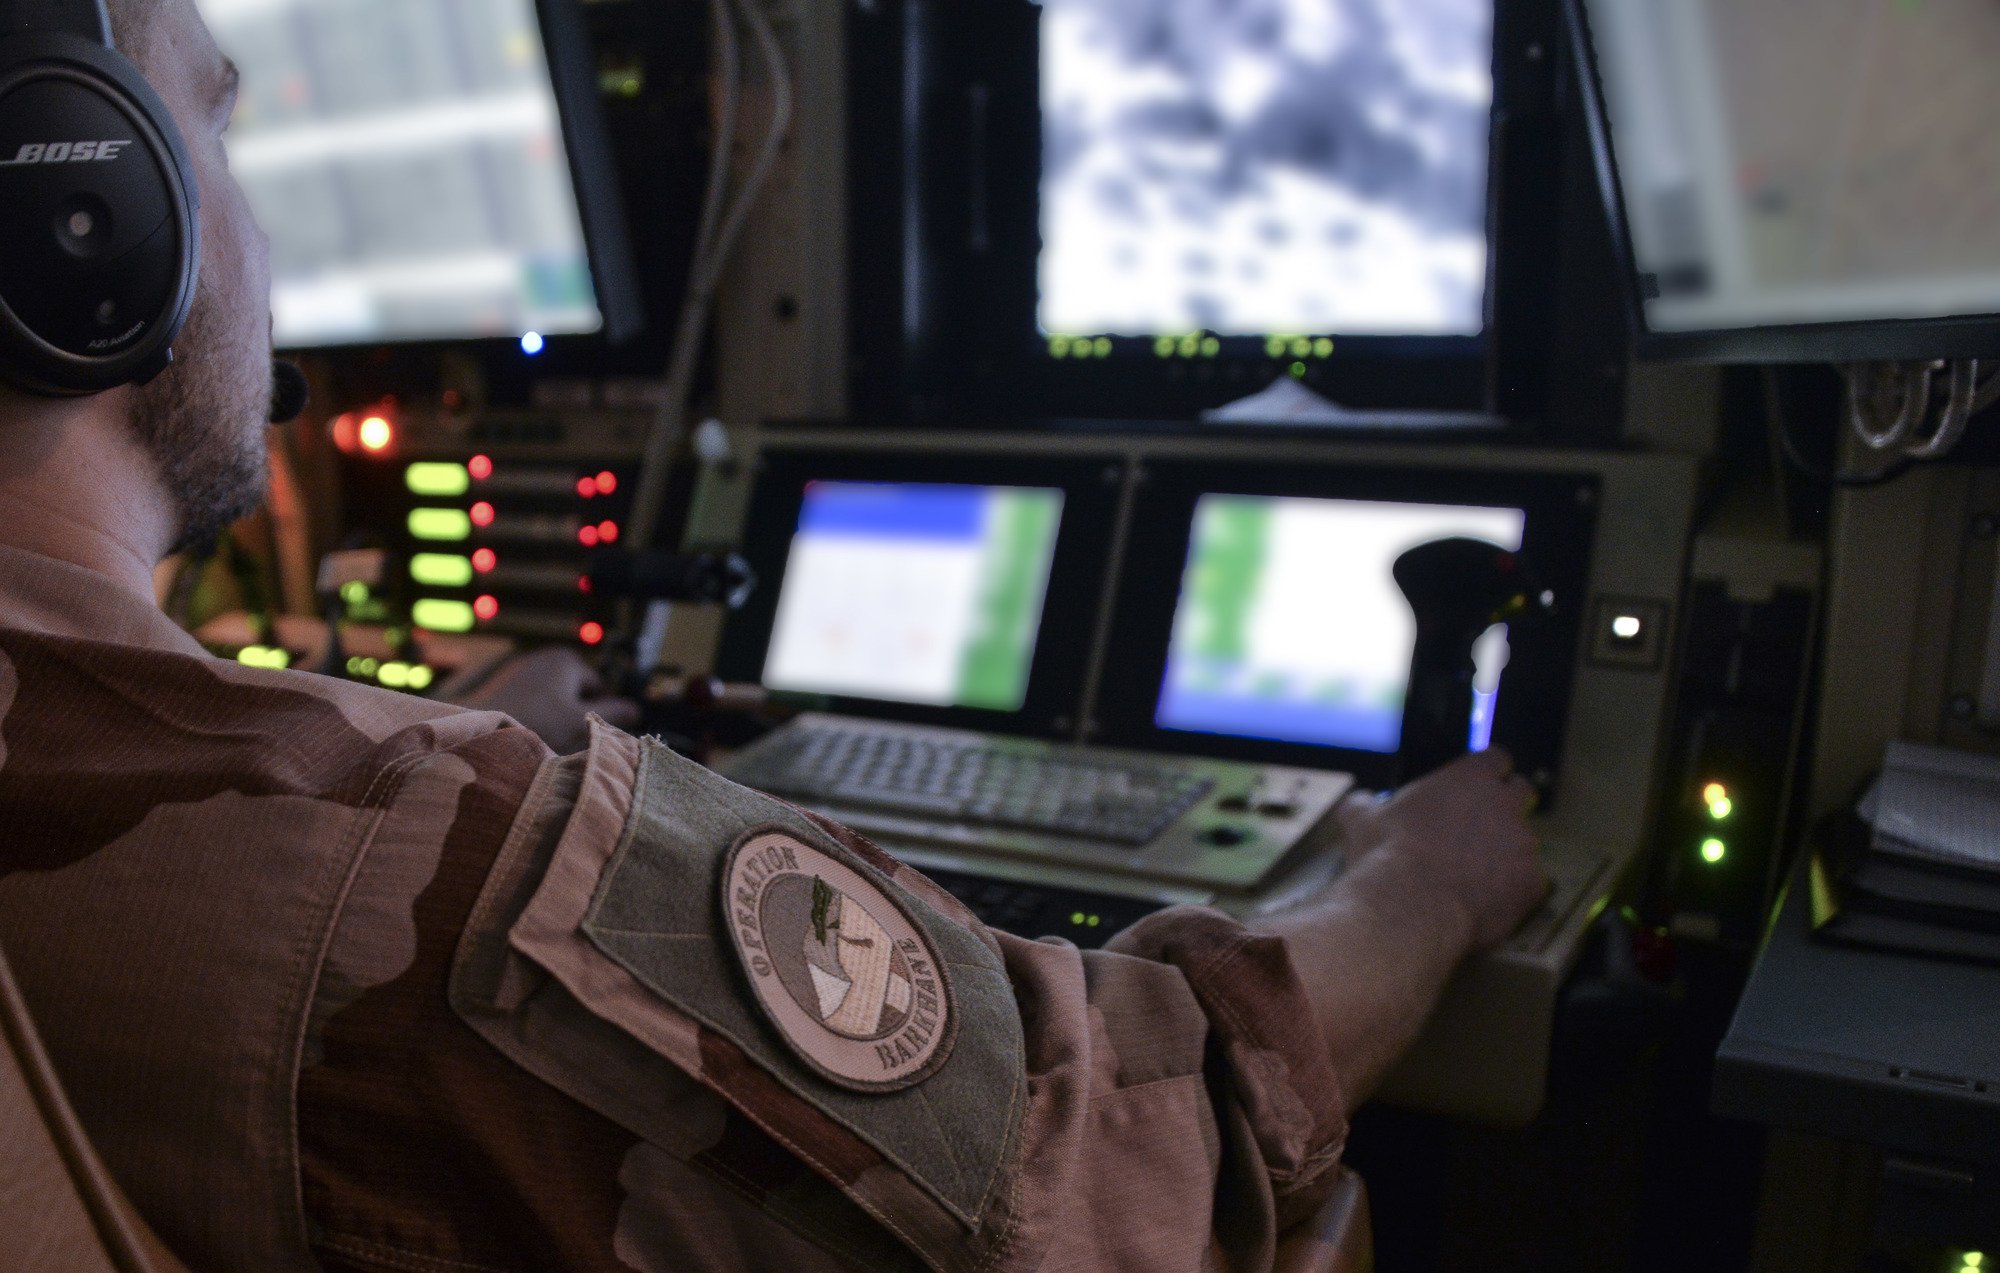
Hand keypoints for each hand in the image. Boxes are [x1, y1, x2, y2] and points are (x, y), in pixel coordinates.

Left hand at [448, 647, 641, 753]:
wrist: (475, 726)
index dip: (598, 713)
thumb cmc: (534, 723)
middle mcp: (545, 657)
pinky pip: (531, 701)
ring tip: (543, 738)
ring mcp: (522, 669)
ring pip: (552, 699)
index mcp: (568, 660)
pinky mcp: (503, 684)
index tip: (588, 736)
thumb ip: (613, 714)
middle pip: (575, 692)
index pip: (599, 688)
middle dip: (574, 714)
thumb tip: (636, 709)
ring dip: (553, 718)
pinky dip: (533, 716)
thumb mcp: (581, 721)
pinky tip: (525, 734)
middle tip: (565, 740)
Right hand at [1342, 748, 1547, 952]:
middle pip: (1523, 792)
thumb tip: (1360, 802)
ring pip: (1525, 843)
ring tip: (1475, 877)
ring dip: (1506, 855)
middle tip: (1482, 831)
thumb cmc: (1385, 859)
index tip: (1477, 788)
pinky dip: (1513, 893)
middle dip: (1508, 808)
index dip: (1487, 774)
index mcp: (1467, 779)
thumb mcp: (1361, 820)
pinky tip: (1486, 903)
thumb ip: (1366, 803)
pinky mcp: (1532, 883)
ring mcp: (1523, 843)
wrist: (1408, 908)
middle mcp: (1503, 804)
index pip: (1496, 759)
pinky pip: (1530, 884)